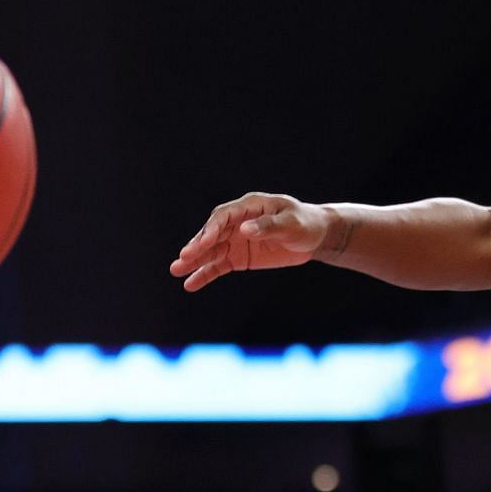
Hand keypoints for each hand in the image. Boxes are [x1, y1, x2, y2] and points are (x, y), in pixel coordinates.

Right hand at [171, 193, 338, 290]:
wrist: (314, 236)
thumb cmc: (304, 223)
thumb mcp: (291, 223)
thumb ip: (268, 226)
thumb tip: (245, 229)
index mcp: (249, 207)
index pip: (224, 216)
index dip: (212, 229)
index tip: (203, 243)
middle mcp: (237, 222)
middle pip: (212, 234)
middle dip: (197, 246)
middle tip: (183, 258)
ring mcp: (235, 240)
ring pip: (211, 251)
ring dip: (194, 261)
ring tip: (176, 271)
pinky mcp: (238, 257)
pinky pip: (218, 266)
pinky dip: (205, 275)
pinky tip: (190, 284)